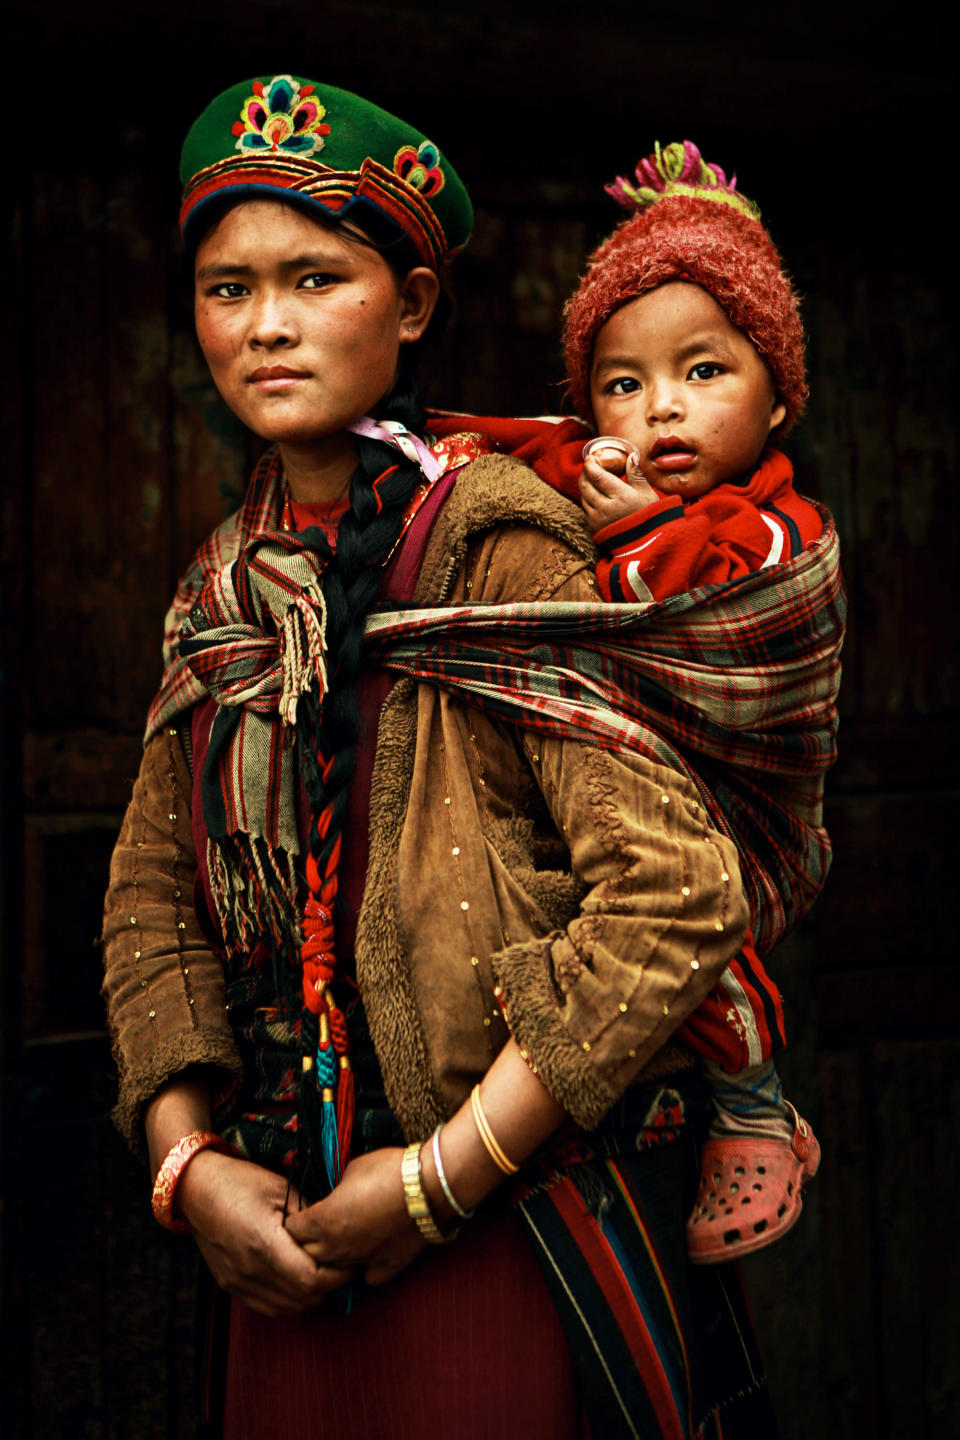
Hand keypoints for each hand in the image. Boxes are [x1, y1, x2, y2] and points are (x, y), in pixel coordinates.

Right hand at [177, 1149, 351, 1315]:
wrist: (195, 1189)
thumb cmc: (241, 1181)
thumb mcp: (281, 1188)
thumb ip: (309, 1217)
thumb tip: (337, 1233)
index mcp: (264, 1243)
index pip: (311, 1280)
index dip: (337, 1276)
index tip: (350, 1260)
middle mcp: (249, 1270)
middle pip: (302, 1299)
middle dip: (329, 1287)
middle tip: (341, 1266)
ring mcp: (237, 1282)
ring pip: (286, 1308)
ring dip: (310, 1296)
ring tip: (322, 1273)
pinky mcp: (230, 1286)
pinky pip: (267, 1306)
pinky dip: (288, 1300)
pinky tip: (297, 1281)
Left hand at [285, 1148, 425, 1286]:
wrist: (430, 1186)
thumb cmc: (389, 1169)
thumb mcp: (351, 1169)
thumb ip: (335, 1189)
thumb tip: (334, 1196)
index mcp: (324, 1221)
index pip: (290, 1231)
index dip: (293, 1220)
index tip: (301, 1211)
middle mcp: (337, 1248)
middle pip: (306, 1256)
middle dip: (305, 1243)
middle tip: (316, 1227)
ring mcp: (362, 1261)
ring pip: (333, 1270)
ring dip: (331, 1257)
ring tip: (340, 1240)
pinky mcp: (387, 1268)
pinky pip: (365, 1277)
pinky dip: (362, 1268)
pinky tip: (367, 1253)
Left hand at [579, 451, 658, 531]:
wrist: (647, 542)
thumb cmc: (650, 516)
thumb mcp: (646, 492)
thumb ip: (636, 473)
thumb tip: (631, 456)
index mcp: (619, 496)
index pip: (597, 476)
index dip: (590, 465)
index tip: (590, 457)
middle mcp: (604, 508)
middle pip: (585, 485)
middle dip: (585, 474)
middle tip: (590, 466)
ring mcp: (597, 519)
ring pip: (583, 497)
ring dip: (585, 486)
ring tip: (593, 479)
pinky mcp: (594, 528)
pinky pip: (586, 509)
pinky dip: (588, 499)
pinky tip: (596, 495)